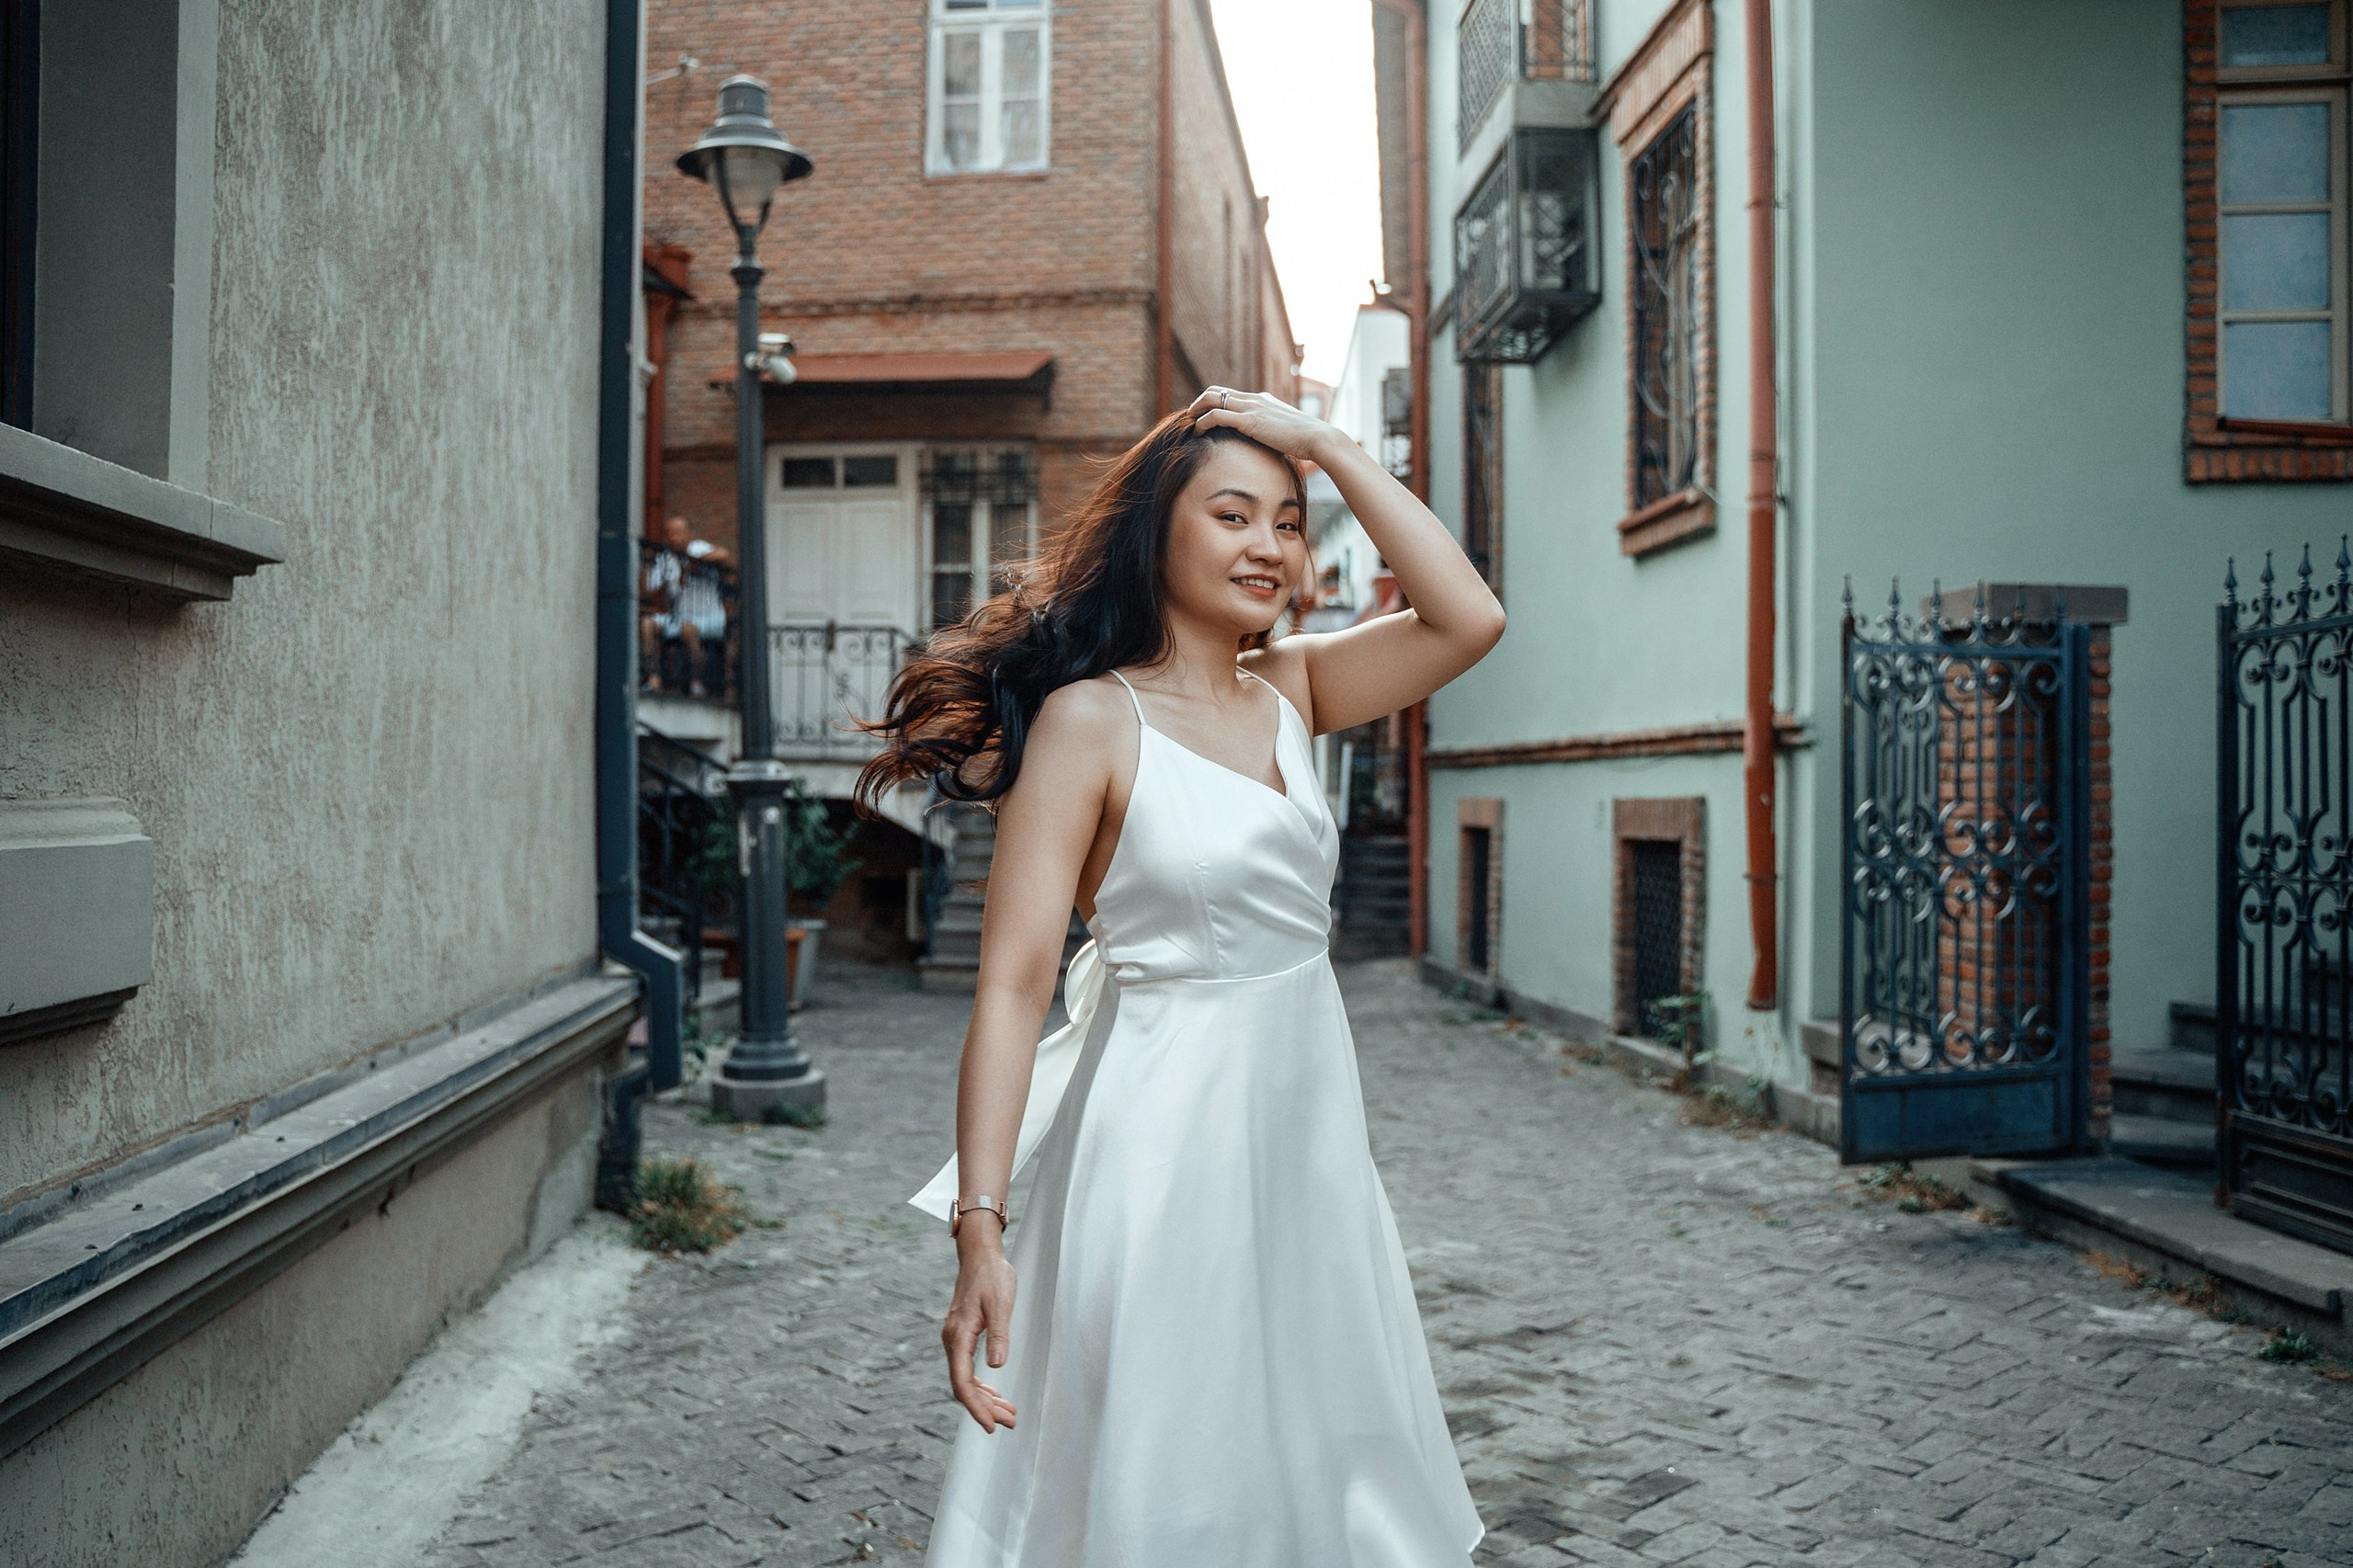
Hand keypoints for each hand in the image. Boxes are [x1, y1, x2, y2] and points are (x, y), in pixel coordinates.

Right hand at [942, 1238, 1018, 1431]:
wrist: (980, 1256)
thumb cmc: (992, 1276)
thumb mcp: (1001, 1304)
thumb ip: (999, 1334)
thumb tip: (997, 1365)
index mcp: (958, 1336)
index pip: (962, 1382)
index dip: (976, 1407)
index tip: (990, 1426)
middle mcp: (952, 1341)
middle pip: (964, 1386)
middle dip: (985, 1408)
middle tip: (1010, 1423)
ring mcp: (955, 1339)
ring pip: (966, 1379)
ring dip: (986, 1399)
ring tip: (1008, 1413)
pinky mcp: (962, 1337)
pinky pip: (968, 1369)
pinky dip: (982, 1384)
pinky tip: (995, 1393)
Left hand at [1187, 386, 1335, 464]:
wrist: (1317, 438)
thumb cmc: (1304, 441)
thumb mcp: (1284, 432)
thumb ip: (1271, 433)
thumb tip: (1266, 446)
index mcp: (1262, 400)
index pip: (1229, 393)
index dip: (1212, 402)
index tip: (1202, 416)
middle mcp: (1254, 399)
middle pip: (1216, 390)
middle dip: (1199, 402)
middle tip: (1190, 417)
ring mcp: (1252, 407)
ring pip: (1212, 398)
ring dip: (1195, 410)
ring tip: (1188, 424)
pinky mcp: (1250, 420)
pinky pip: (1217, 415)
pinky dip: (1202, 422)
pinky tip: (1197, 433)